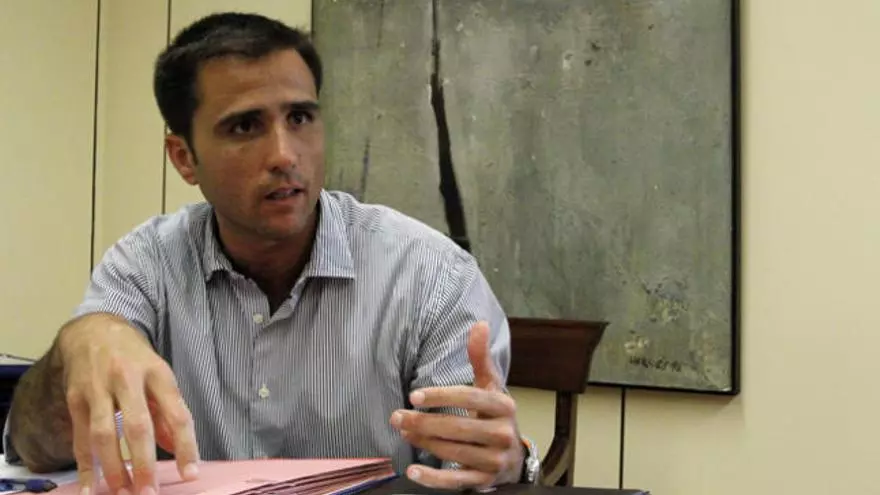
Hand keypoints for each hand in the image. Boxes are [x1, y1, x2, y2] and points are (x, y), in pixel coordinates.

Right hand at [59, 314, 199, 494]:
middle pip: (137, 425)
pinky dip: (84, 466)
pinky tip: (89, 488)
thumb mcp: (159, 375)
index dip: (186, 445)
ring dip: (114, 468)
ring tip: (123, 492)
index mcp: (157, 372)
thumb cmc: (133, 357)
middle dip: (144, 463)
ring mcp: (98, 388)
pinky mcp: (75, 398)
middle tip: (149, 492)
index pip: (177, 413)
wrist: (92, 330)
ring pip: (104, 434)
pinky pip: (80, 438)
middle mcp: (127, 378)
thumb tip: (178, 449)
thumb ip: (168, 412)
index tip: (190, 472)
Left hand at [390, 321, 523, 489]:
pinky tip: (413, 473)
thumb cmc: (495, 413)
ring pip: (453, 452)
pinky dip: (433, 480)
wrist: (514, 456)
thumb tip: (480, 324)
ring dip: (424, 443)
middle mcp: (502, 433)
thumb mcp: (491, 385)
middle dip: (423, 422)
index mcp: (504, 405)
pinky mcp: (485, 481)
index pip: (470, 397)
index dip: (441, 396)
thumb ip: (481, 357)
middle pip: (457, 427)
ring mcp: (494, 460)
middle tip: (397, 417)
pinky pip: (456, 482)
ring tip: (403, 432)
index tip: (414, 396)